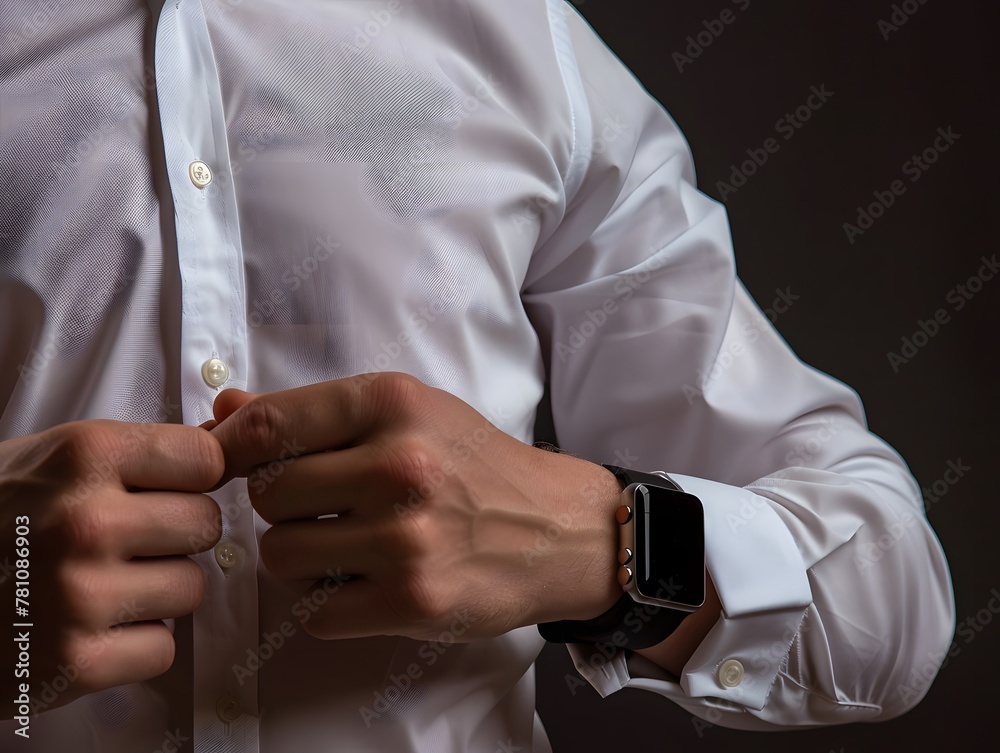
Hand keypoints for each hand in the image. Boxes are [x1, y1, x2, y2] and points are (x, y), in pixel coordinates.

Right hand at [0, 421, 222, 717]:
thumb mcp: (55, 457)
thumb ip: (141, 449)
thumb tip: (232, 427)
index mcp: (85, 454)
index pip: (206, 458)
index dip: (192, 478)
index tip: (165, 490)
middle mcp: (85, 519)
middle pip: (206, 525)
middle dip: (174, 537)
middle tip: (124, 544)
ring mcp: (80, 594)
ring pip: (191, 589)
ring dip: (157, 594)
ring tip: (100, 586)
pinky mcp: (74, 662)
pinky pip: (164, 648)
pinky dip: (134, 647)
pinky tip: (89, 629)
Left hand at [211, 372, 622, 641]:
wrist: (555, 527)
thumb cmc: (475, 464)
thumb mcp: (409, 413)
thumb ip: (317, 413)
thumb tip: (226, 412)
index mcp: (394, 404)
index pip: (270, 425)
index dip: (228, 448)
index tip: (222, 463)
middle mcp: (400, 466)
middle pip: (267, 494)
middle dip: (281, 504)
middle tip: (324, 505)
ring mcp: (407, 538)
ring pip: (280, 555)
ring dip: (300, 555)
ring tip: (346, 544)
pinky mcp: (412, 600)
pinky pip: (314, 612)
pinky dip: (327, 602)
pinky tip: (365, 581)